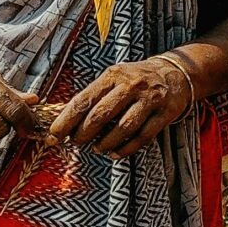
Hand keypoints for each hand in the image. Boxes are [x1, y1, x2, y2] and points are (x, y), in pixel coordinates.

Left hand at [50, 55, 196, 157]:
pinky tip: (115, 154)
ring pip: (123, 127)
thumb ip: (94, 96)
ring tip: (97, 149)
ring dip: (106, 143)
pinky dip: (126, 149)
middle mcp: (131, 85)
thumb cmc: (135, 79)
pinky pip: (143, 136)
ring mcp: (149, 99)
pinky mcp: (165, 113)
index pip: (83, 100)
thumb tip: (66, 120)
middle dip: (84, 134)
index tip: (53, 136)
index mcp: (113, 76)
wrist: (174, 73)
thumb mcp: (114, 78)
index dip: (66, 121)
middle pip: (101, 114)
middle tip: (76, 143)